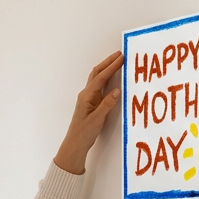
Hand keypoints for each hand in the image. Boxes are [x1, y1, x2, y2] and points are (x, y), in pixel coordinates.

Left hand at [54, 51, 123, 173]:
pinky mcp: (91, 102)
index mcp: (87, 96)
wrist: (75, 143)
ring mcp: (88, 97)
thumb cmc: (84, 133)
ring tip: (118, 60)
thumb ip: (107, 104)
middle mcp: (86, 94)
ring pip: (97, 78)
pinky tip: (113, 76)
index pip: (101, 77)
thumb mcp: (97, 119)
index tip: (122, 58)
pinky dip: (106, 77)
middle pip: (97, 73)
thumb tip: (117, 90)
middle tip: (120, 54)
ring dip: (107, 68)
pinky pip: (99, 85)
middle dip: (108, 62)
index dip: (112, 67)